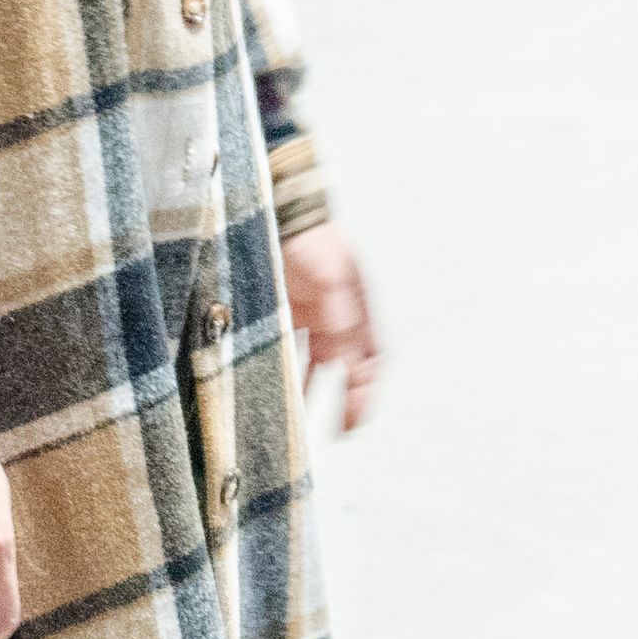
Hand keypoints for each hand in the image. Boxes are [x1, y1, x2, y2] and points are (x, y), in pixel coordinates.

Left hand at [282, 223, 385, 435]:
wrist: (279, 207)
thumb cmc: (309, 235)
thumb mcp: (328, 269)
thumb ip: (336, 304)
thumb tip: (343, 342)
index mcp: (356, 308)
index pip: (372, 359)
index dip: (366, 392)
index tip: (355, 423)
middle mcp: (335, 317)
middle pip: (346, 368)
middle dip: (345, 400)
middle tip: (338, 431)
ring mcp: (307, 316)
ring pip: (313, 364)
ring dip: (309, 392)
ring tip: (295, 423)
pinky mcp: (278, 312)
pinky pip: (283, 350)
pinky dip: (280, 370)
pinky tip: (265, 388)